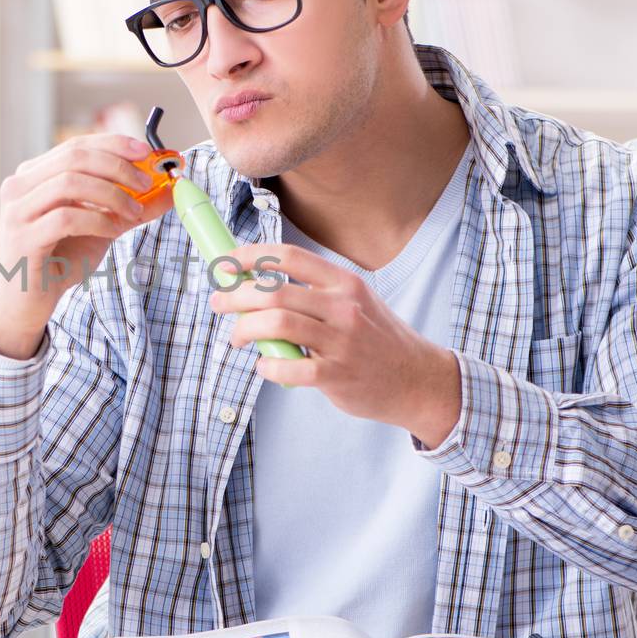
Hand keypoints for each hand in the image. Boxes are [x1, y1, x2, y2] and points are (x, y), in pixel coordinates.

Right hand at [0, 133, 173, 358]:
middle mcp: (19, 187)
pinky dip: (97, 220)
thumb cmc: (60, 261)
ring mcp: (17, 212)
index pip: (76, 146)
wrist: (28, 303)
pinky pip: (66, 218)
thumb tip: (169, 189)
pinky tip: (112, 230)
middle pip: (74, 157)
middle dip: (117, 167)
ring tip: (133, 212)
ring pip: (69, 183)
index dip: (113, 144)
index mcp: (34, 175)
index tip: (146, 153)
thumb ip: (129, 205)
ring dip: (111, 194)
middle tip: (146, 184)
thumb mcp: (101, 226)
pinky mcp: (21, 238)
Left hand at [208, 242, 462, 446]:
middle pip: (274, 291)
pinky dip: (269, 366)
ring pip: (277, 324)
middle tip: (219, 304)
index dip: (249, 257)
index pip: (288, 257)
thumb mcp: (354, 303)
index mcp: (343, 283)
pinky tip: (265, 366)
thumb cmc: (377, 340)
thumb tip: (256, 287)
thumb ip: (314, 294)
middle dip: (235, 296)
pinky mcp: (338, 375)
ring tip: (237, 338)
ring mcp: (342, 341)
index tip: (226, 265)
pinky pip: (291, 368)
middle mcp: (343, 307)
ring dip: (245, 330)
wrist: (418, 380)